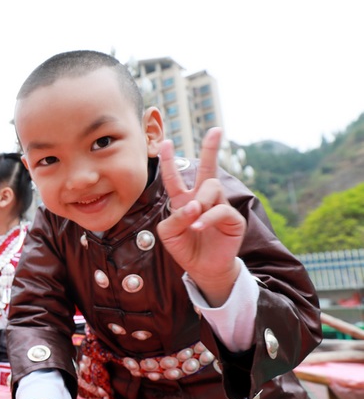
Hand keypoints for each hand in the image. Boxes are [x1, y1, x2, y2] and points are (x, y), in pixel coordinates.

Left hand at [156, 127, 245, 305]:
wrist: (202, 268)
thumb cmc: (185, 248)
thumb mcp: (169, 233)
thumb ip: (175, 217)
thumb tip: (193, 207)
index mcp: (184, 199)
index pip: (176, 177)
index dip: (169, 160)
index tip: (165, 142)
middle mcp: (204, 199)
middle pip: (209, 169)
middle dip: (212, 148)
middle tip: (216, 130)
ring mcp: (220, 207)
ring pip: (212, 188)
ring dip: (200, 200)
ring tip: (193, 216)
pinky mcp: (233, 220)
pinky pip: (220, 211)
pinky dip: (206, 218)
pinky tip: (197, 226)